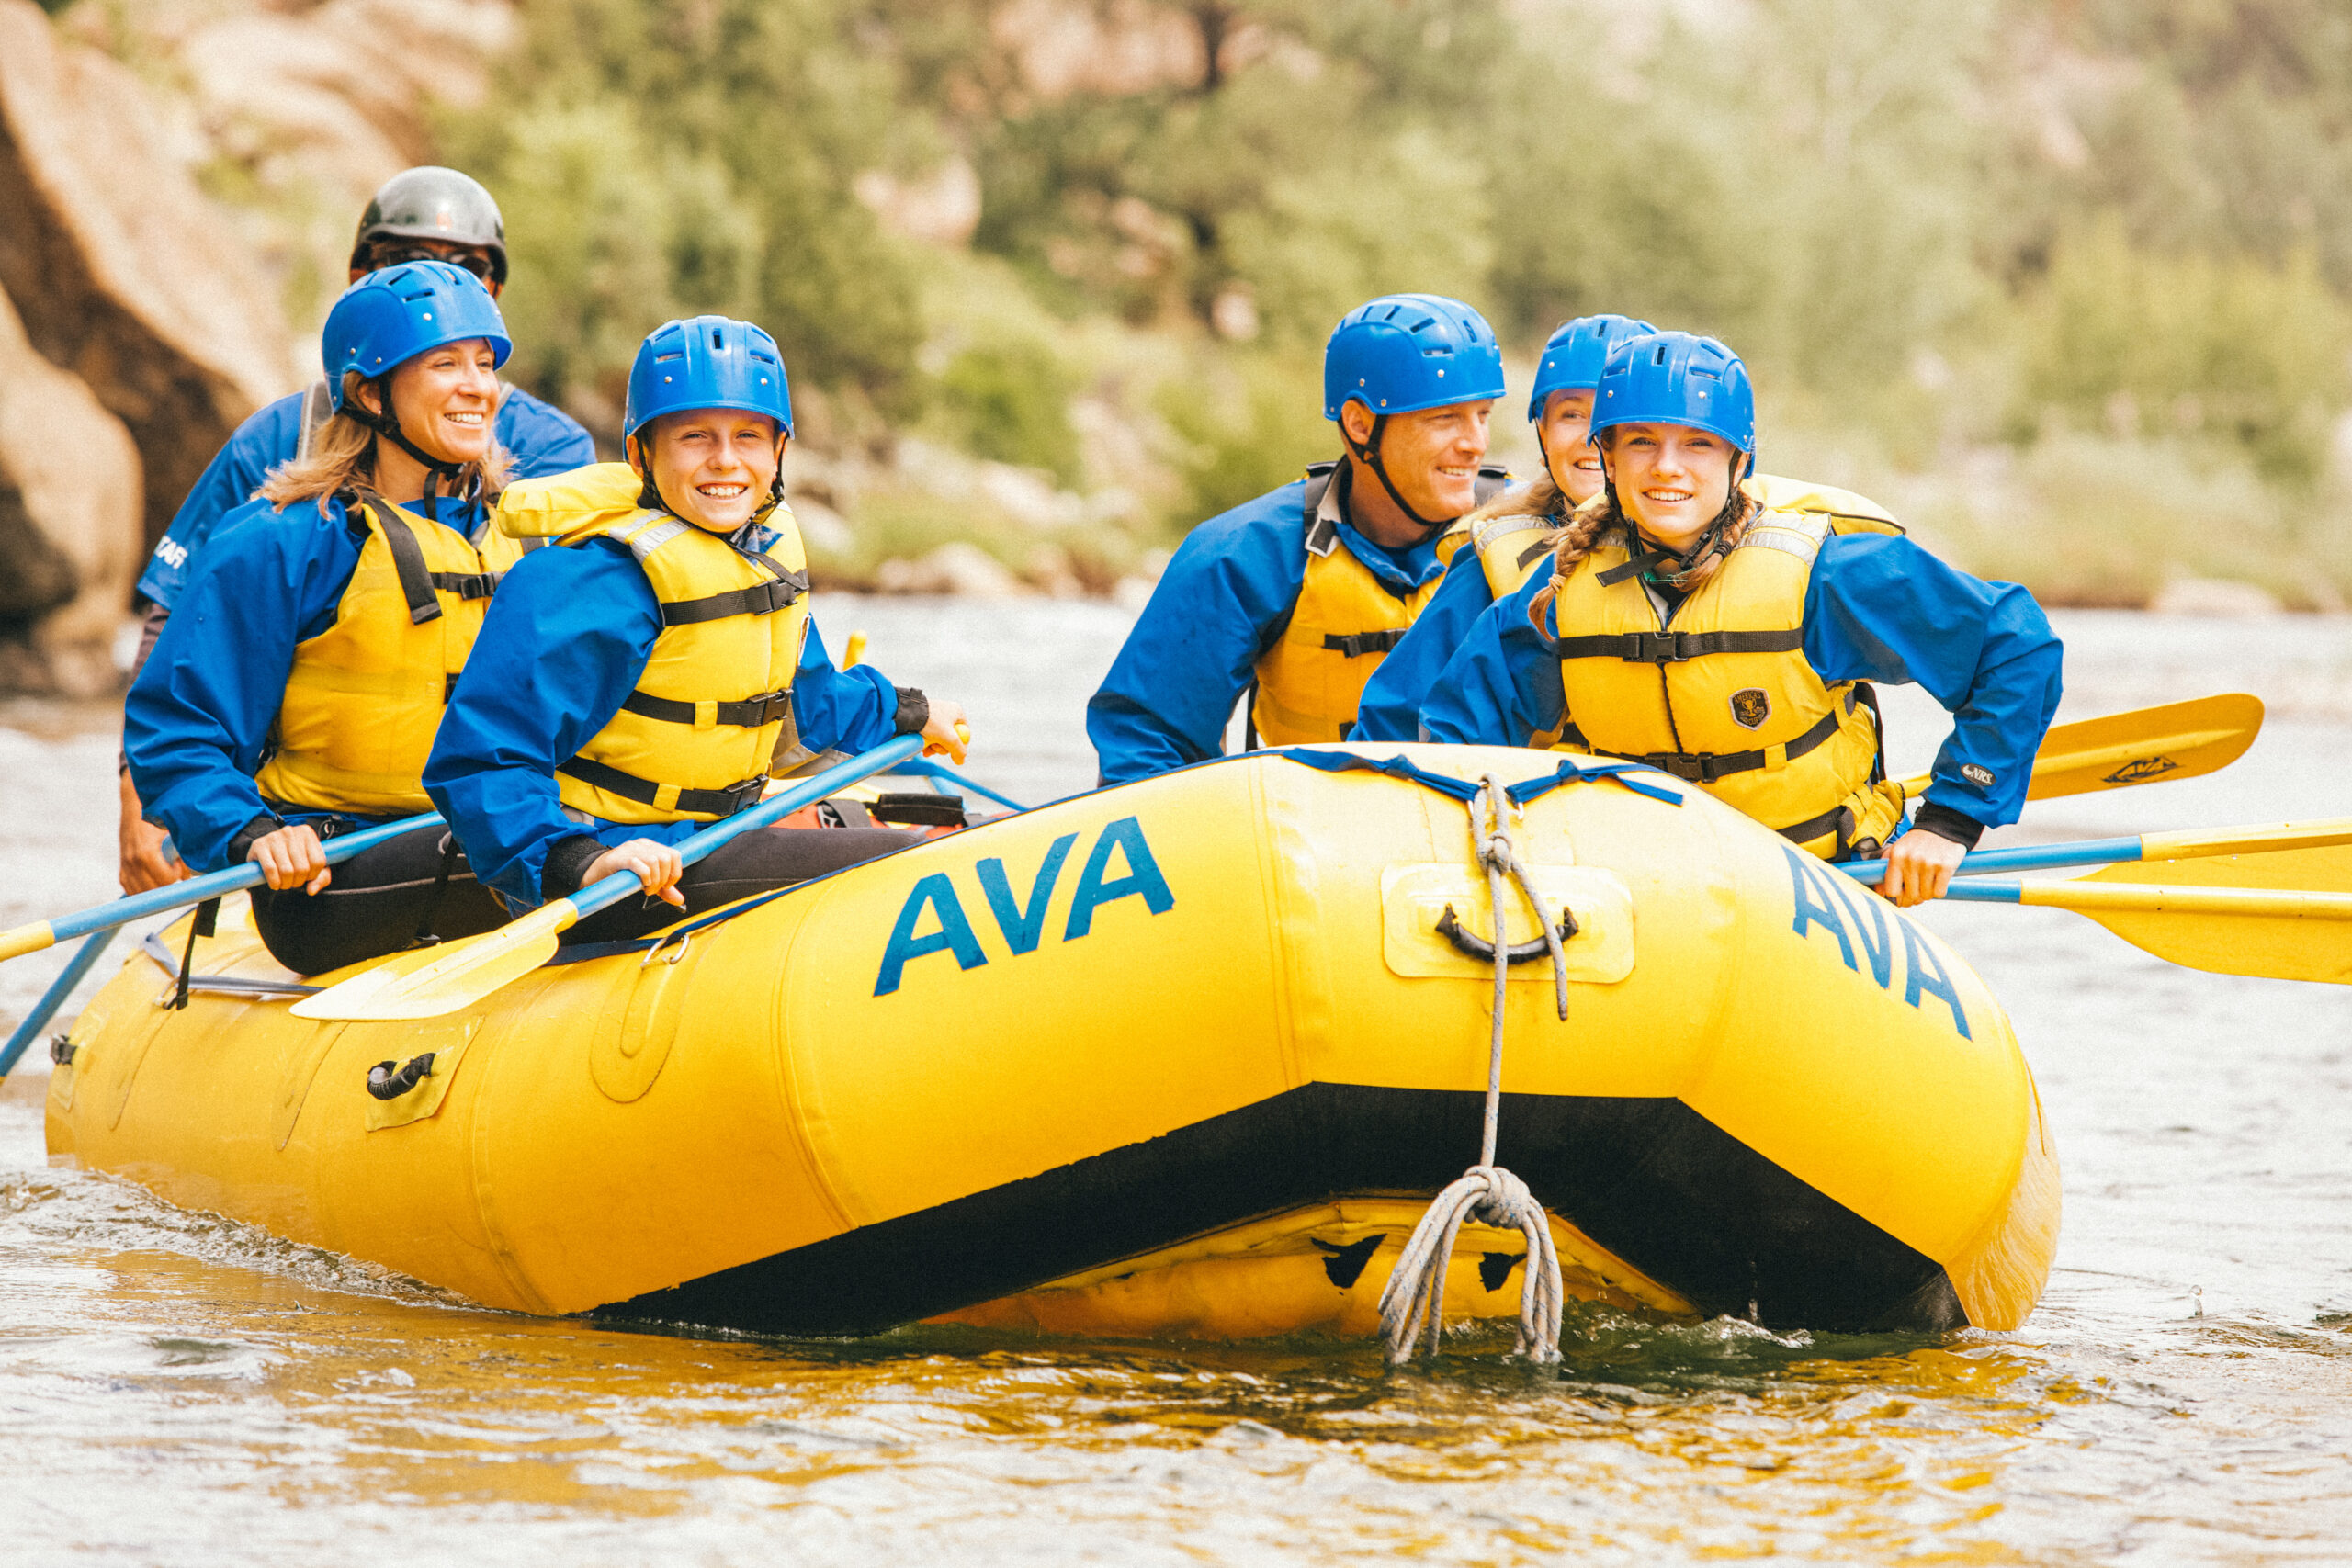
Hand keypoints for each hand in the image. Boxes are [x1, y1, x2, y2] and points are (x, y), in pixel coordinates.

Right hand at [118, 772, 185, 893]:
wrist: (135, 807)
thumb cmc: (158, 818)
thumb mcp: (174, 831)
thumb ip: (183, 851)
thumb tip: (190, 873)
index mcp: (146, 852)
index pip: (164, 878)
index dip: (176, 877)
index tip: (181, 869)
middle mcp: (132, 860)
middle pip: (153, 889)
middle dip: (168, 885)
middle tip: (177, 874)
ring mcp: (125, 864)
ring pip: (140, 891)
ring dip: (156, 890)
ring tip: (167, 877)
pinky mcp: (122, 867)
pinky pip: (130, 886)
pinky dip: (142, 890)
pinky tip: (155, 884)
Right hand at [248, 824, 330, 894]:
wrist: (265, 851)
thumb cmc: (293, 859)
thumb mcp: (312, 866)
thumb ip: (320, 879)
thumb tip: (312, 890)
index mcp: (307, 833)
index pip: (318, 861)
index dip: (313, 875)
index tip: (306, 877)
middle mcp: (291, 832)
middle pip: (302, 867)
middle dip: (298, 881)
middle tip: (293, 883)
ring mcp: (274, 837)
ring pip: (286, 870)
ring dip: (286, 884)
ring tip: (284, 884)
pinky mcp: (259, 845)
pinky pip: (270, 869)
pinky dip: (274, 882)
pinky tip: (275, 884)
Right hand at [582, 838, 686, 907]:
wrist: (594, 875)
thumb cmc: (621, 876)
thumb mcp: (646, 882)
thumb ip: (663, 889)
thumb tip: (680, 900)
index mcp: (650, 847)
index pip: (674, 854)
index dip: (675, 872)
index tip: (667, 886)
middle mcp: (642, 845)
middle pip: (666, 858)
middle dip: (664, 878)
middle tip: (654, 890)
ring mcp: (630, 849)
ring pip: (655, 861)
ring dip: (654, 880)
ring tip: (646, 889)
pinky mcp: (619, 857)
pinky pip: (639, 864)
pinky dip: (644, 877)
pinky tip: (640, 884)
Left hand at [921, 700, 969, 763]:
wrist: (907, 713)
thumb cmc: (931, 722)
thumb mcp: (950, 738)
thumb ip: (959, 750)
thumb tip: (961, 761)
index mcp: (957, 712)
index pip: (964, 733)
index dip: (960, 746)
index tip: (954, 754)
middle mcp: (946, 713)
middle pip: (951, 737)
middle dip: (943, 747)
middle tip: (937, 749)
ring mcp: (934, 717)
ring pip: (939, 738)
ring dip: (934, 747)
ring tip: (928, 748)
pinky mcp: (924, 721)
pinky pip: (929, 736)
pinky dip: (927, 743)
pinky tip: (922, 747)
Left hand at [1877, 827, 1966, 907]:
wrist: (1941, 827)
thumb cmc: (1916, 844)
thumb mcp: (1896, 851)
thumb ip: (1886, 870)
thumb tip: (1881, 895)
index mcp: (1896, 856)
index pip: (1891, 891)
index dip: (1897, 898)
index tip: (1902, 898)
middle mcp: (1911, 859)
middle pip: (1911, 896)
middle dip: (1915, 897)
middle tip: (1919, 888)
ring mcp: (1929, 863)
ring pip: (1926, 896)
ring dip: (1928, 893)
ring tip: (1929, 880)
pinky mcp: (1946, 866)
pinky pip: (1939, 893)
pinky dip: (1939, 891)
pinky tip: (1938, 879)